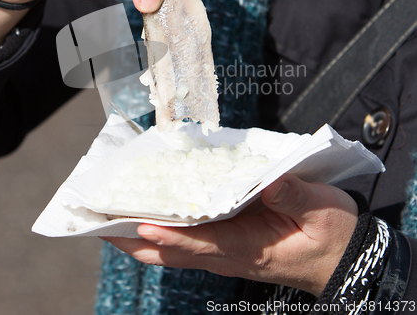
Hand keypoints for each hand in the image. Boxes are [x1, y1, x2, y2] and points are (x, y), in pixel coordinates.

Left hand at [105, 174, 357, 296]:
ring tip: (109, 215)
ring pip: (170, 249)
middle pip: (170, 252)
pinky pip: (183, 240)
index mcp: (248, 248)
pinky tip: (146, 211)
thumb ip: (293, 196)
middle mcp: (226, 253)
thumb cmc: (330, 235)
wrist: (338, 258)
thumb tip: (267, 180)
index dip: (170, 235)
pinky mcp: (224, 243)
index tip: (140, 224)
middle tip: (100, 220)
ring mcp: (222, 251)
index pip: (200, 244)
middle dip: (132, 239)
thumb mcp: (322, 212)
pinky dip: (159, 229)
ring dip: (137, 235)